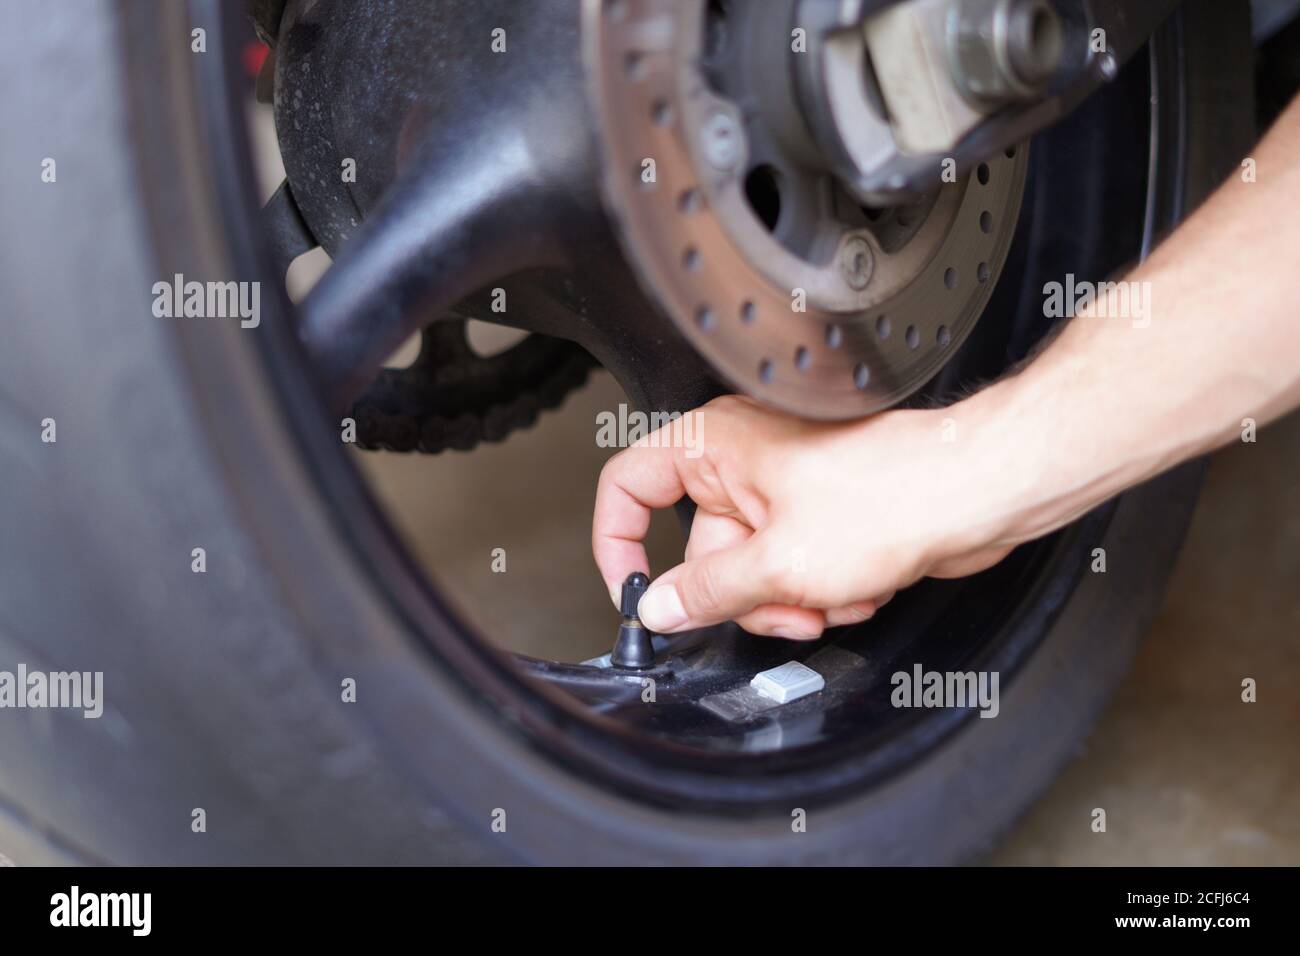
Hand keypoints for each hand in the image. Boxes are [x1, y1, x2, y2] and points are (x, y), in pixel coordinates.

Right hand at [592, 394, 1032, 639]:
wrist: (979, 491)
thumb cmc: (896, 492)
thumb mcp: (778, 563)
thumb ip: (706, 591)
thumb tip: (660, 606)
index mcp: (717, 445)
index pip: (628, 485)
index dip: (619, 542)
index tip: (636, 593)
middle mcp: (745, 460)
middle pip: (701, 549)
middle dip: (744, 595)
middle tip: (781, 608)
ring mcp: (784, 489)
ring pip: (751, 570)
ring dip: (789, 601)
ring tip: (835, 594)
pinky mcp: (821, 516)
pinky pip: (793, 570)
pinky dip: (821, 590)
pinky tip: (859, 587)